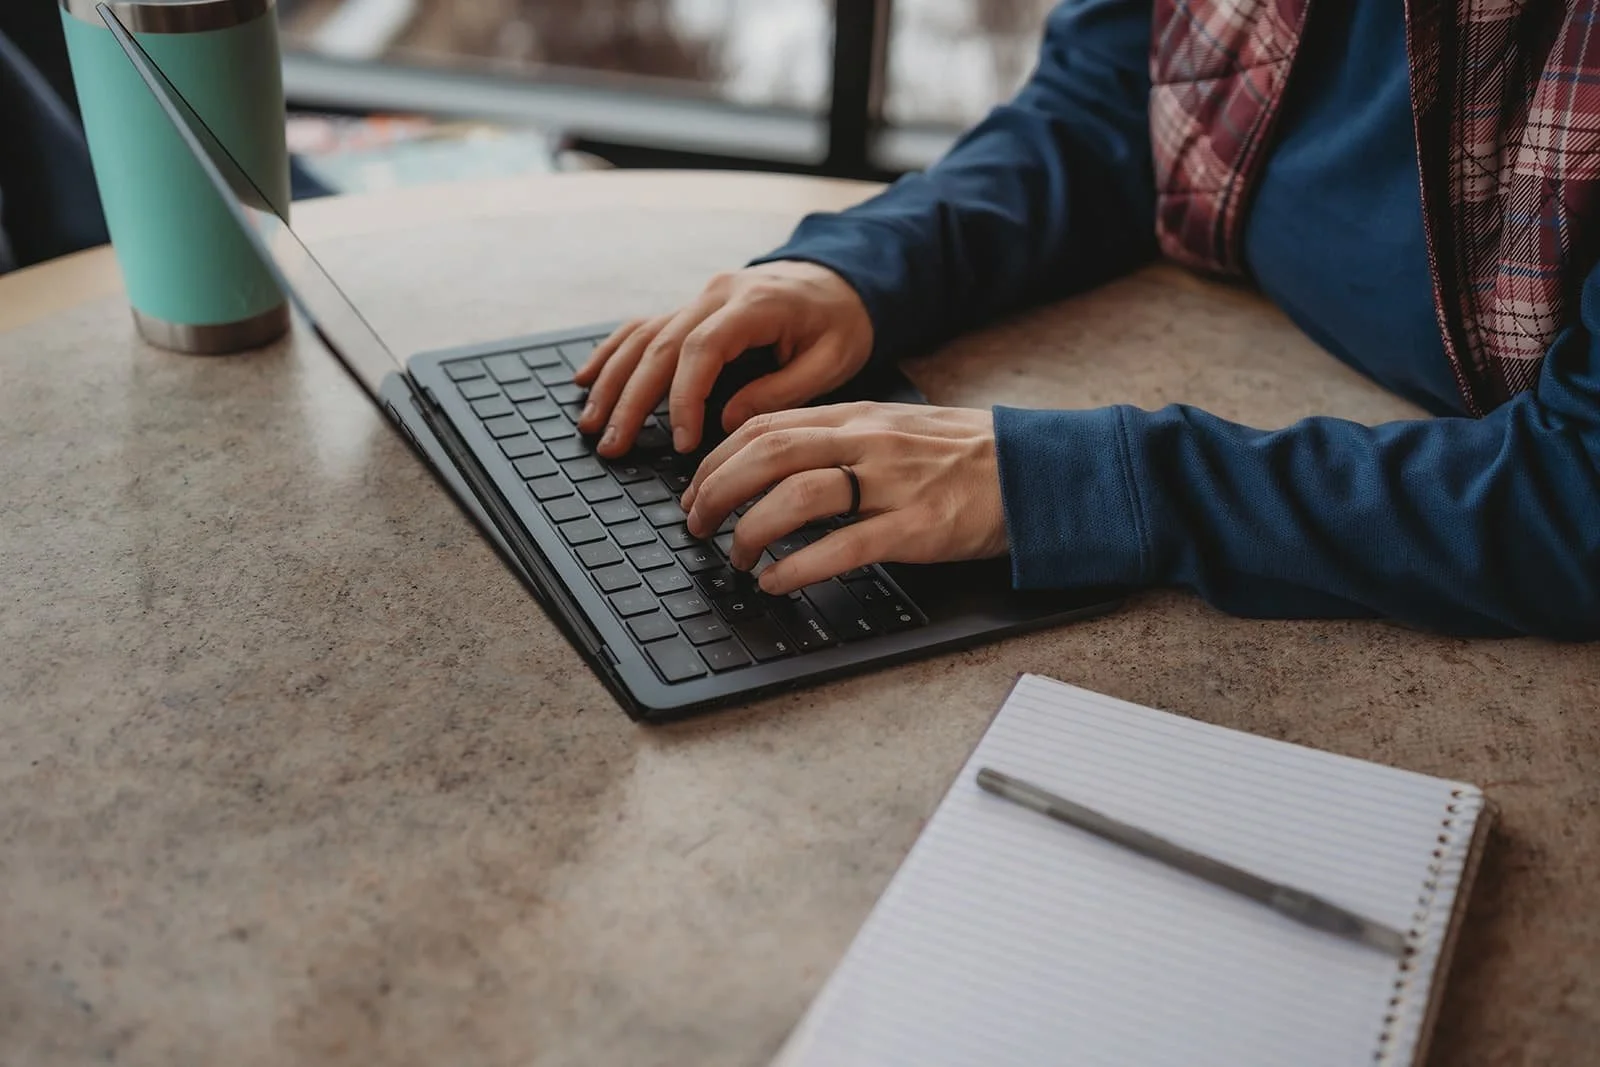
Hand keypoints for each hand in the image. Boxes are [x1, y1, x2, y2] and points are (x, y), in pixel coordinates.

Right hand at [572, 261, 873, 458]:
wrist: (842, 278)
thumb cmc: (841, 322)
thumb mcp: (832, 361)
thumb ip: (780, 390)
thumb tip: (726, 421)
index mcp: (755, 303)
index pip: (702, 349)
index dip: (684, 397)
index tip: (679, 440)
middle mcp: (717, 294)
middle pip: (660, 346)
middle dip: (631, 399)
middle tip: (613, 446)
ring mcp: (699, 298)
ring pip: (642, 338)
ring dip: (611, 381)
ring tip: (591, 424)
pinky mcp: (691, 308)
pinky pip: (643, 328)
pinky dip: (612, 354)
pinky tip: (585, 380)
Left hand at [679, 402, 1008, 594]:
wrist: (1039, 472)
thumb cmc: (966, 457)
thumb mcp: (897, 430)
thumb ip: (843, 440)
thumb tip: (780, 464)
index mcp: (858, 417)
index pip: (765, 425)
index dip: (718, 458)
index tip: (695, 488)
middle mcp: (868, 442)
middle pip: (767, 454)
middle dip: (717, 491)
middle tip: (695, 524)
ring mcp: (893, 483)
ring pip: (797, 496)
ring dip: (751, 530)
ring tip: (735, 557)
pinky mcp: (918, 527)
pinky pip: (844, 546)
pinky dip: (799, 567)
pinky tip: (776, 582)